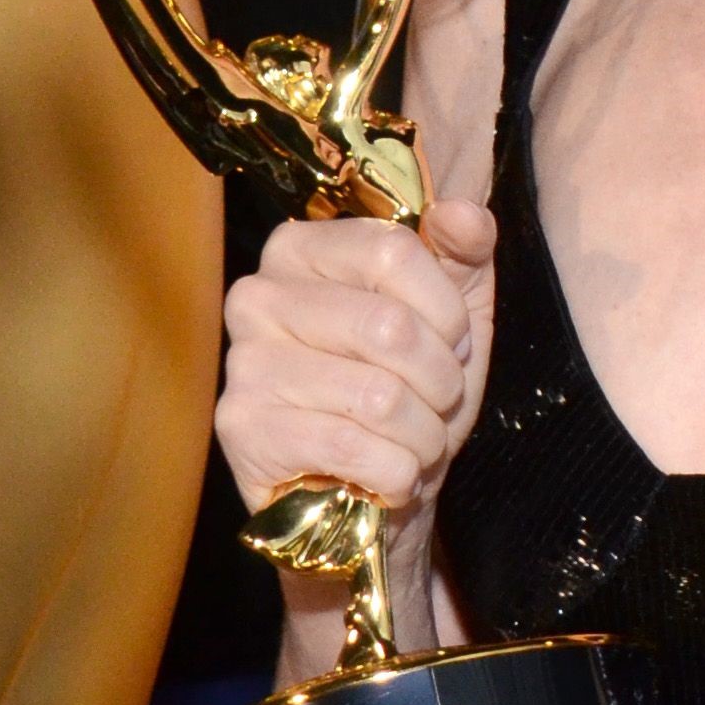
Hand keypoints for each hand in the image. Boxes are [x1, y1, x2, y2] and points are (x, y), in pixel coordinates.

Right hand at [216, 198, 495, 619]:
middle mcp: (257, 294)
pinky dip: (395, 473)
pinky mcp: (242, 428)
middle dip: (440, 380)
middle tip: (435, 402)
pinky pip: (351, 447)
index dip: (445, 310)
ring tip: (414, 443)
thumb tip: (460, 212)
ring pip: (378, 396)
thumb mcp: (453, 312)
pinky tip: (387, 477)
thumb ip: (463, 252)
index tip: (449, 341)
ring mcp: (244, 363)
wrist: (379, 492)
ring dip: (423, 435)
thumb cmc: (411, 391)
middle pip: (387, 327)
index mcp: (301, 249)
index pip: (392, 252)